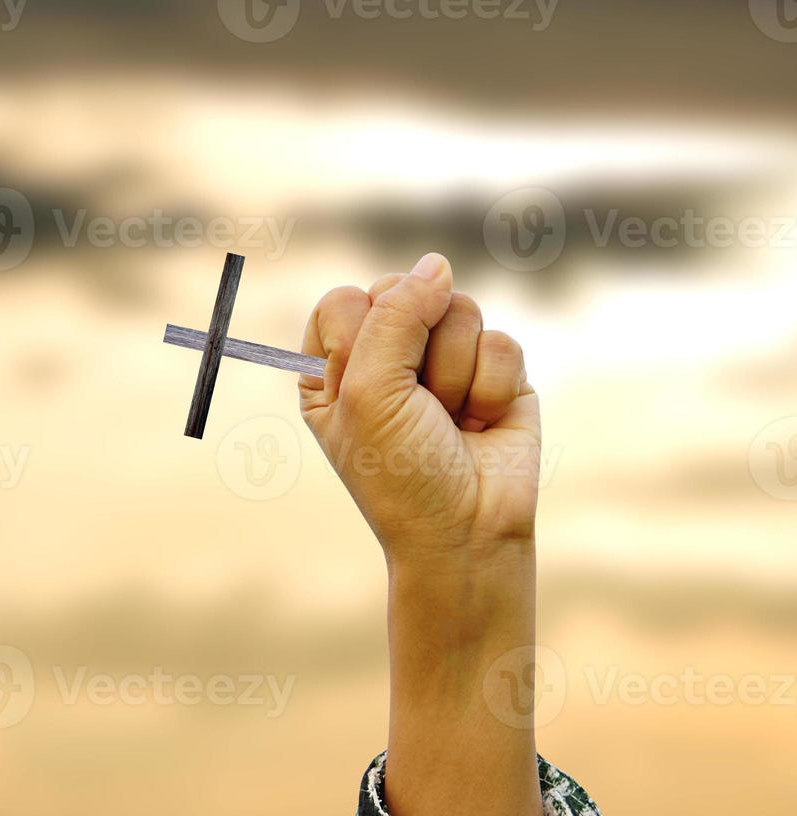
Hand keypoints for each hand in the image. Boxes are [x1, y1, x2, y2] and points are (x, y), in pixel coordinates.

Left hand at [298, 253, 538, 564]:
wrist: (466, 532)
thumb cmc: (400, 473)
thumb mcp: (370, 392)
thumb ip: (395, 316)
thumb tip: (437, 264)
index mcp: (333, 368)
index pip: (343, 299)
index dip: (364, 329)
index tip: (369, 378)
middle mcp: (385, 359)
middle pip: (405, 292)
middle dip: (416, 349)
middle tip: (415, 403)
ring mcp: (442, 363)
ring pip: (460, 309)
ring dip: (455, 373)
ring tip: (448, 420)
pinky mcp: (494, 372)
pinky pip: (502, 340)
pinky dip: (492, 386)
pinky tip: (482, 423)